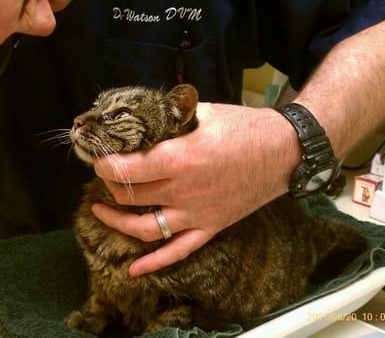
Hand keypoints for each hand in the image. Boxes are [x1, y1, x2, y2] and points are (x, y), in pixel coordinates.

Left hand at [92, 103, 299, 276]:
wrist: (284, 151)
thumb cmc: (244, 127)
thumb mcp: (203, 113)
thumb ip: (168, 119)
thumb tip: (139, 119)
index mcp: (180, 159)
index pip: (126, 169)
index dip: (105, 164)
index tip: (100, 157)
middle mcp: (184, 191)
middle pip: (130, 196)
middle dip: (109, 185)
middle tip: (105, 174)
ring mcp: (196, 214)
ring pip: (145, 228)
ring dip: (117, 222)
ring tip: (100, 211)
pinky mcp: (209, 227)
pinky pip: (177, 251)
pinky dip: (154, 264)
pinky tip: (133, 270)